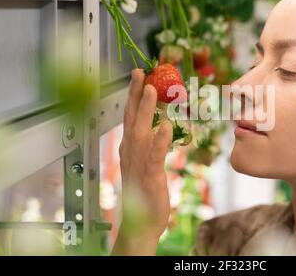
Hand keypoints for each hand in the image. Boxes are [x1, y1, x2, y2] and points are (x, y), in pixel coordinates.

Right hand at [114, 69, 172, 254]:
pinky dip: (158, 141)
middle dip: (135, 94)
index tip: (139, 75)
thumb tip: (159, 124)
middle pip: (131, 118)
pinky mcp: (149, 177)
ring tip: (152, 90)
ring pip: (140, 132)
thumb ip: (150, 143)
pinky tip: (166, 127)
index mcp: (130, 147)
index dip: (134, 95)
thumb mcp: (145, 162)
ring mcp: (138, 164)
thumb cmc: (145, 191)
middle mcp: (130, 151)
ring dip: (145, 110)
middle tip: (141, 72)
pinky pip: (154, 156)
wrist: (140, 223)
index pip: (130, 116)